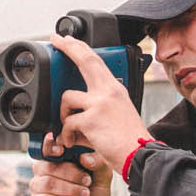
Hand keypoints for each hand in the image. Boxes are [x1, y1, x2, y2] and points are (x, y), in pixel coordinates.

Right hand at [29, 141, 114, 195]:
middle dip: (71, 175)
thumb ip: (97, 163)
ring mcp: (38, 187)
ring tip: (84, 195)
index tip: (61, 150)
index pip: (46, 148)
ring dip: (69, 189)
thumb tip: (84, 158)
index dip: (50, 147)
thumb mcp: (102, 175)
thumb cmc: (94, 192)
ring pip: (46, 183)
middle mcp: (44, 171)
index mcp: (57, 158)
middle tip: (87, 182)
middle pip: (48, 167)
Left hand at [49, 33, 151, 172]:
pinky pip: (67, 123)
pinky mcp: (91, 120)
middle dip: (69, 48)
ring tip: (70, 128)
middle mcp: (109, 91)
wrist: (139, 156)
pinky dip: (67, 135)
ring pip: (67, 97)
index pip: (96, 60)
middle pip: (86, 61)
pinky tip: (73, 142)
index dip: (80, 47)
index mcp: (115, 89)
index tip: (68, 39)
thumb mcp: (119, 112)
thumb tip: (76, 109)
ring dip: (63, 115)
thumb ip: (99, 104)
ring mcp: (100, 104)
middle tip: (56, 41)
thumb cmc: (129, 140)